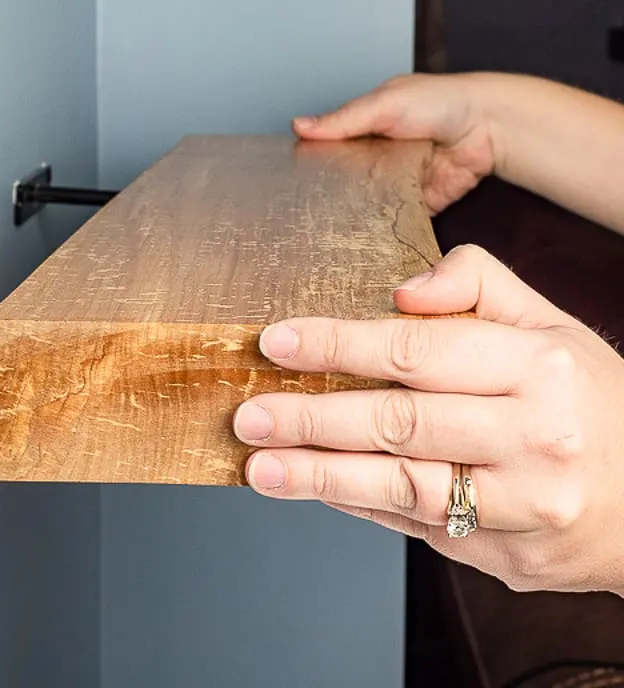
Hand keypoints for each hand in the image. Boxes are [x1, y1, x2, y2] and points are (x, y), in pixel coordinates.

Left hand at [234, 245, 623, 593]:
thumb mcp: (550, 324)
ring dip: (319, 475)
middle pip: (399, 423)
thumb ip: (477, 286)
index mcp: (540, 366)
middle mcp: (533, 436)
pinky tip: (317, 488)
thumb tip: (400, 292)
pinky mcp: (508, 553)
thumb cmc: (592, 400)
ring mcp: (522, 504)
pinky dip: (360, 505)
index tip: (278, 343)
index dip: (339, 346)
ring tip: (261, 465)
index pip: (417, 350)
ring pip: (401, 486)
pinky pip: (417, 526)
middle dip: (312, 418)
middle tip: (250, 413)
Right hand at [292, 73, 497, 213]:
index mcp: (367, 128)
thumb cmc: (440, 102)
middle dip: (329, 192)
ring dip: (353, 211)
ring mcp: (396, 183)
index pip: (331, 147)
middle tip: (301, 209)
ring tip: (325, 226)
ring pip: (366, 203)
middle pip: (345, 180)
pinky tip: (359, 235)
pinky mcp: (416, 204)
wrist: (486, 127)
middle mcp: (378, 157)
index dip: (311, 160)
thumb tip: (298, 126)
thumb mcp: (383, 104)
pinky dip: (381, 226)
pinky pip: (393, 219)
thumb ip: (342, 120)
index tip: (287, 177)